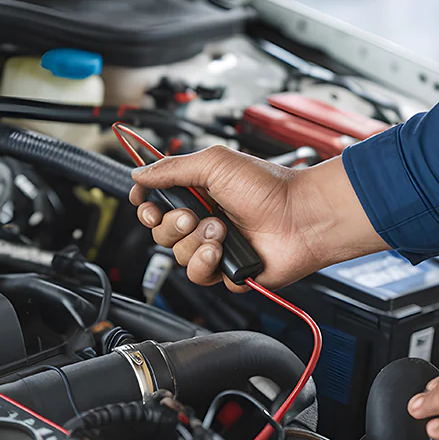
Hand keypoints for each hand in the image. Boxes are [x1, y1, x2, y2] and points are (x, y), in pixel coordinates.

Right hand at [129, 147, 383, 289]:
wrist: (300, 218)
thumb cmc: (268, 187)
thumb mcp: (214, 163)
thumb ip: (171, 168)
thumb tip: (138, 175)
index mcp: (199, 193)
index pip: (157, 204)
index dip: (147, 207)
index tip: (147, 205)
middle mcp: (203, 220)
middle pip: (161, 233)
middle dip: (172, 224)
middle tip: (193, 215)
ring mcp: (214, 247)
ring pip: (177, 256)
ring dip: (195, 242)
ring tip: (221, 230)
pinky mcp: (225, 272)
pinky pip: (198, 275)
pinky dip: (206, 263)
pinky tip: (222, 251)